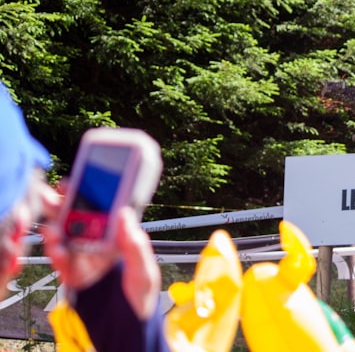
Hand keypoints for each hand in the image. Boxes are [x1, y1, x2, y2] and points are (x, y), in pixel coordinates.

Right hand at [43, 206, 160, 319]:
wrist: (128, 327)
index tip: (78, 183)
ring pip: (66, 238)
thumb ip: (134, 245)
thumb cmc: (142, 296)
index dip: (89, 195)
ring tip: (54, 230)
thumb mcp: (144, 270)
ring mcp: (85, 259)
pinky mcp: (74, 276)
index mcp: (119, 238)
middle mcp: (100, 245)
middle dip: (65, 208)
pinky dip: (57, 255)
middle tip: (56, 199)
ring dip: (57, 231)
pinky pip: (61, 262)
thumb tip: (125, 214)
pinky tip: (58, 250)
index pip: (102, 212)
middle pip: (79, 221)